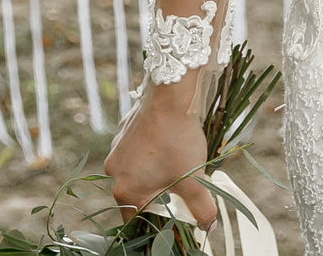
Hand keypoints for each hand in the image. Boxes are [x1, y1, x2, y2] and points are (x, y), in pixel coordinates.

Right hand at [105, 89, 217, 227]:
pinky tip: (167, 144)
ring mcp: (116, 149)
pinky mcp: (122, 132)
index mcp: (126, 189)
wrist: (169, 96)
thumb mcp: (194, 180)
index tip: (172, 215)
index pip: (135, 218)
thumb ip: (201, 208)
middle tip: (179, 188)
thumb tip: (208, 226)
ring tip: (175, 163)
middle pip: (135, 194)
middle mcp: (114, 171)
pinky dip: (149, 153)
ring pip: (135, 171)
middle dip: (157, 195)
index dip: (154, 220)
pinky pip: (134, 151)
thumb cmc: (178, 140)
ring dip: (153, 173)